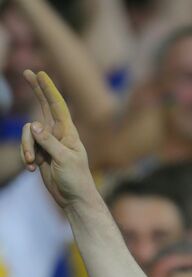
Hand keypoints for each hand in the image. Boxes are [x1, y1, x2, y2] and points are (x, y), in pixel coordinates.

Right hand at [20, 70, 96, 208]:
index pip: (58, 106)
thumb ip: (49, 142)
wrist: (74, 199)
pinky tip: (32, 169)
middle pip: (45, 106)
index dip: (49, 89)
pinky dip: (26, 157)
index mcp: (68, 132)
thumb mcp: (64, 159)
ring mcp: (48, 143)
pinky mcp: (40, 154)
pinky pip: (26, 147)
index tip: (41, 73)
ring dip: (26, 147)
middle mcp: (58, 134)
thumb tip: (34, 125)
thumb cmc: (76, 180)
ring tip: (32, 163)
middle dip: (36, 90)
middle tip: (27, 72)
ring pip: (28, 133)